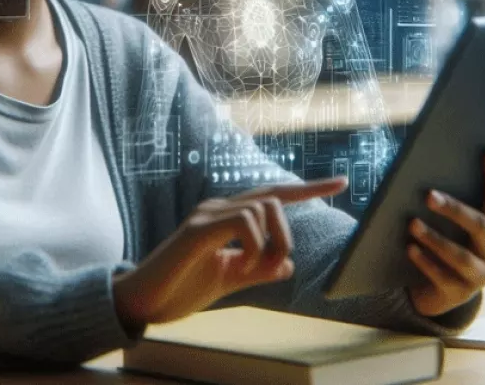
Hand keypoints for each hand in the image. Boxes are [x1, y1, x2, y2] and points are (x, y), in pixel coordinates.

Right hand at [113, 177, 347, 328]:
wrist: (142, 302)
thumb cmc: (180, 288)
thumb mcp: (229, 280)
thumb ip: (258, 270)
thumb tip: (288, 264)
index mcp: (225, 217)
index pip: (273, 195)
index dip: (308, 188)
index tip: (341, 182)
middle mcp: (217, 208)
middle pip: (273, 195)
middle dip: (290, 228)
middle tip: (278, 264)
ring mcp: (206, 215)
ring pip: (263, 207)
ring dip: (273, 243)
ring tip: (253, 271)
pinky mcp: (197, 231)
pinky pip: (243, 223)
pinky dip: (253, 247)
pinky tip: (241, 268)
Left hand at [407, 146, 484, 317]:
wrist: (437, 291)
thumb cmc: (445, 247)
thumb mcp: (453, 227)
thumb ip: (451, 207)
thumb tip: (429, 178)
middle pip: (479, 226)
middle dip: (454, 209)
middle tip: (428, 195)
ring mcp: (479, 275)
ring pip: (460, 255)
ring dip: (435, 238)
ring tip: (412, 224)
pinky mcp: (458, 293)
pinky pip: (442, 277)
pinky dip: (425, 261)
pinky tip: (410, 248)